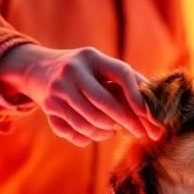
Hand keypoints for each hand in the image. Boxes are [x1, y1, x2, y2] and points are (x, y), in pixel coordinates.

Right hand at [0, 44, 162, 146]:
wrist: (37, 69)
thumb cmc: (83, 71)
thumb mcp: (100, 66)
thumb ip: (128, 80)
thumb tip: (157, 103)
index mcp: (92, 56)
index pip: (121, 73)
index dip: (137, 96)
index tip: (149, 115)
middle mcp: (73, 70)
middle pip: (104, 102)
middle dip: (125, 121)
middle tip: (140, 133)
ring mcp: (58, 89)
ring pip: (89, 121)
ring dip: (106, 131)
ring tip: (113, 130)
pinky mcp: (48, 106)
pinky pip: (74, 131)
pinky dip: (89, 137)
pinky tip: (97, 133)